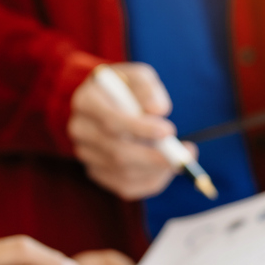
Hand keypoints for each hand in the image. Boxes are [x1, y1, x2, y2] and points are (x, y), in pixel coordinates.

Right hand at [69, 63, 195, 200]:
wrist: (104, 102)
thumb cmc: (125, 87)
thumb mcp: (138, 76)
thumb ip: (148, 89)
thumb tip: (158, 110)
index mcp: (86, 102)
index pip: (111, 121)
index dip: (141, 129)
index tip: (169, 131)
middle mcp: (80, 130)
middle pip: (117, 152)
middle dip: (154, 157)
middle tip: (183, 155)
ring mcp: (86, 154)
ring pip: (123, 173)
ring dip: (156, 171)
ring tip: (179, 160)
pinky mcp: (96, 172)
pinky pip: (125, 187)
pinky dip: (150, 183)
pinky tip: (165, 171)